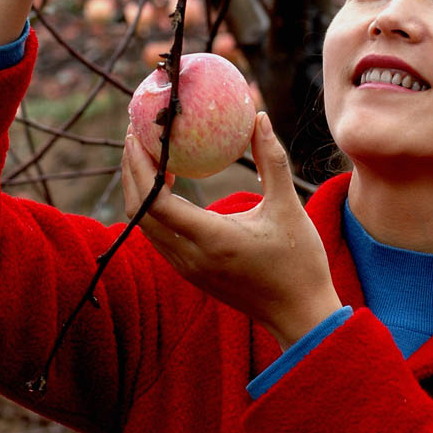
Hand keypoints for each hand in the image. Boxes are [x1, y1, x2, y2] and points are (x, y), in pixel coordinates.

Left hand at [122, 112, 342, 350]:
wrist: (300, 315)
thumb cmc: (299, 261)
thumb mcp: (288, 206)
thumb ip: (272, 160)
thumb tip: (259, 117)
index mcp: (211, 240)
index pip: (156, 203)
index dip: (141, 168)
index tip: (139, 137)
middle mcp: (191, 257)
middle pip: (140, 214)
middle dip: (132, 173)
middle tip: (136, 137)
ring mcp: (188, 268)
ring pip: (144, 227)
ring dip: (139, 190)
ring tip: (146, 155)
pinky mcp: (191, 273)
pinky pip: (157, 236)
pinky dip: (151, 208)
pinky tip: (166, 183)